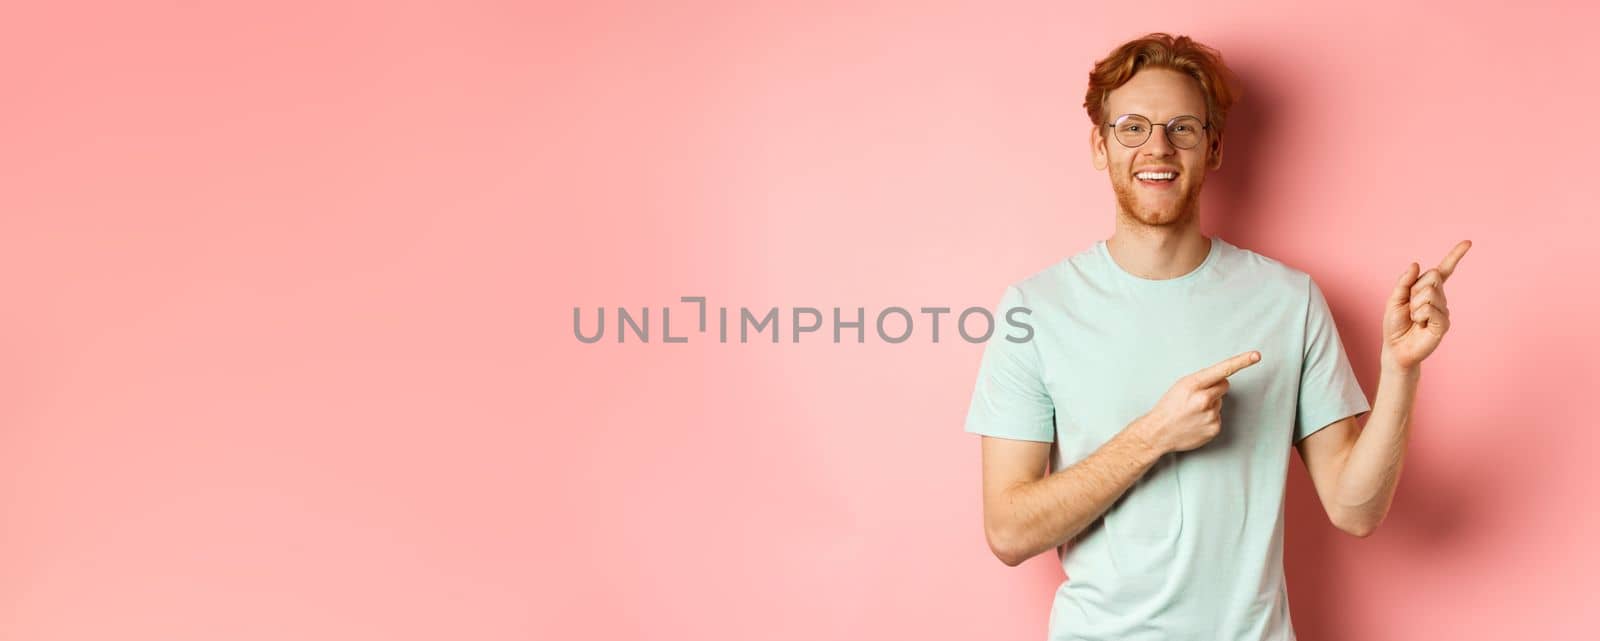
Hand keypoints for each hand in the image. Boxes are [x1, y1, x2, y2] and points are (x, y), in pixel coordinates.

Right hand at [1135, 350, 1260, 453]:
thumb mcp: (1180, 386)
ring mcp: (1211, 415)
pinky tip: (1196, 422)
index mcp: (1193, 384)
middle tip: (1196, 397)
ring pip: (1220, 402)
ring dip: (1210, 405)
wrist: (1158, 433)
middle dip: (1215, 388)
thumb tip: (1223, 380)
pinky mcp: (1215, 428)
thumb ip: (1202, 381)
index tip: (1256, 355)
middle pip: (1224, 385)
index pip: (1223, 369)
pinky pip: (1219, 417)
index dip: (1241, 361)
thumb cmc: (1168, 407)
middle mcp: (1204, 399)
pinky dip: (1210, 418)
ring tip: (1192, 413)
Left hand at [1382, 240, 1470, 372]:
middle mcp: (1439, 297)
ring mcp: (1444, 310)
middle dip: (1415, 289)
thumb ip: (1404, 281)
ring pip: (1429, 292)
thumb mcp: (1394, 299)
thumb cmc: (1396, 324)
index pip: (1444, 270)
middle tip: (1410, 307)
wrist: (1396, 348)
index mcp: (1428, 289)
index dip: (1455, 256)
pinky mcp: (1444, 323)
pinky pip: (1430, 308)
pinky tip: (1420, 325)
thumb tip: (1416, 264)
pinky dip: (1419, 315)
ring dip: (1415, 305)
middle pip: (1433, 276)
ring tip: (1415, 318)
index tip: (1468, 242)